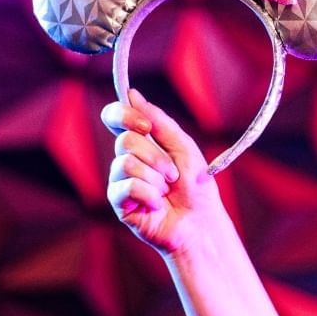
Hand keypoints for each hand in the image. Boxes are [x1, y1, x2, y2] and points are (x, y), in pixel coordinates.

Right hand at [101, 89, 226, 255]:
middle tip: (173, 174)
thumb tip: (132, 94)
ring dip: (156, 178)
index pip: (116, 117)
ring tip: (167, 192)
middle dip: (156, 157)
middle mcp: (127, 158)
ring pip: (126, 163)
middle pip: (125, 141)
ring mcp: (120, 181)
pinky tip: (157, 206)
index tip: (144, 125)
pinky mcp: (119, 203)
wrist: (200, 221)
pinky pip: (127, 187)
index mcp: (142, 142)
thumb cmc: (195, 184)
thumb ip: (158, 121)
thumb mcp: (182, 146)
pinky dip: (150, 196)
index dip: (122, 115)